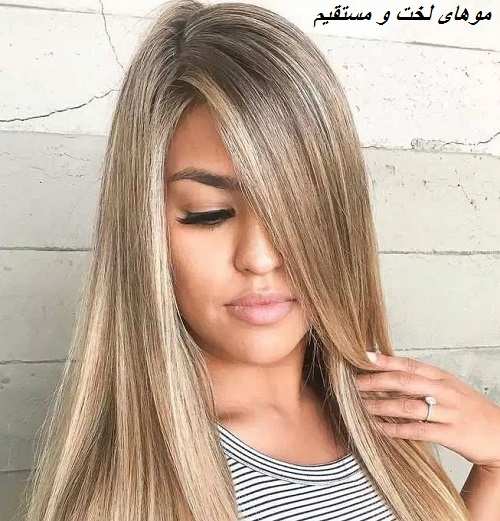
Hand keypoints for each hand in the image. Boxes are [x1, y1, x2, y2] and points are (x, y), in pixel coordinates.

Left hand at [355, 352, 499, 471]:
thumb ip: (422, 379)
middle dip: (376, 381)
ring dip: (381, 406)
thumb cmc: (468, 409)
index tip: (364, 357)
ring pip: (408, 406)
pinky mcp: (452, 434)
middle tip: (354, 383)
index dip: (386, 360)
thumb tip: (387, 371)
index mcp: (442, 376)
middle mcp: (445, 391)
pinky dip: (395, 430)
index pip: (410, 364)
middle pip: (405, 382)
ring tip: (361, 406)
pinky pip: (417, 431)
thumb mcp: (449, 387)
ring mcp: (449, 412)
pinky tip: (378, 428)